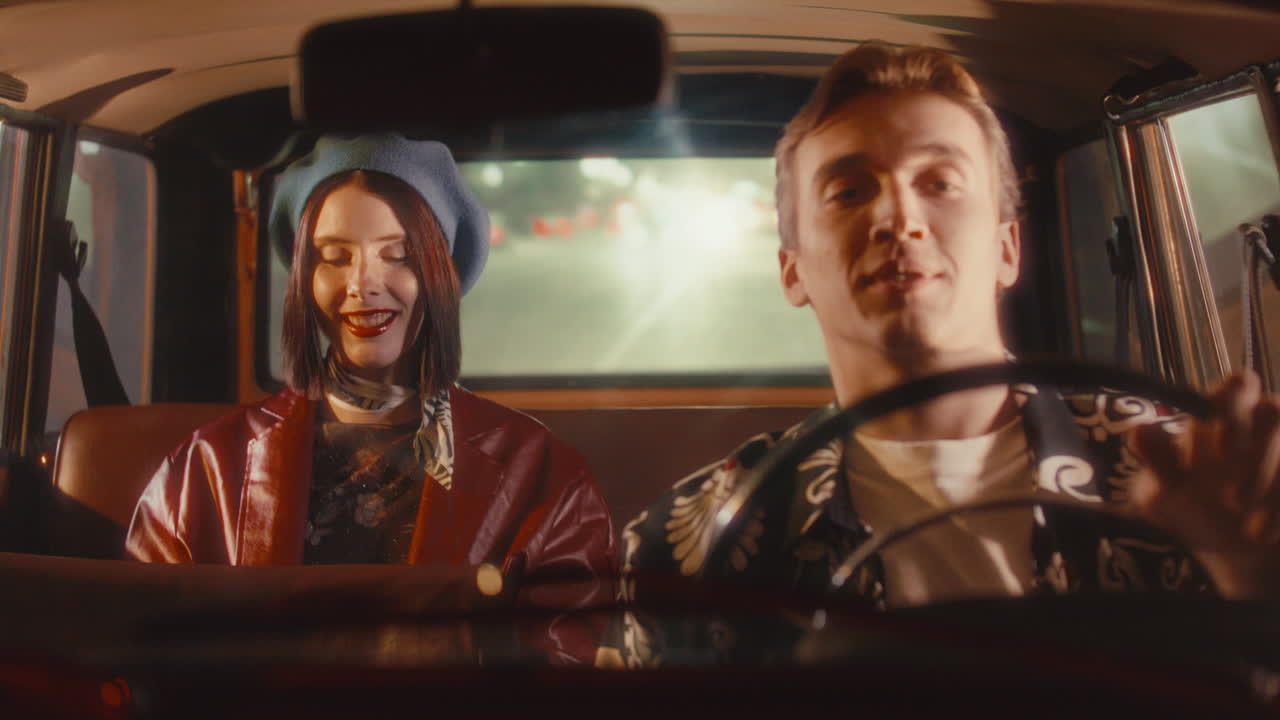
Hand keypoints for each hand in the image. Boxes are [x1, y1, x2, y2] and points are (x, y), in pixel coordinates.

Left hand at [1130, 370, 1279, 600]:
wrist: (1230, 551)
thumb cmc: (1191, 508)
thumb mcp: (1164, 491)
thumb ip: (1156, 459)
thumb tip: (1140, 429)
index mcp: (1224, 415)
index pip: (1239, 386)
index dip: (1234, 407)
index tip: (1221, 449)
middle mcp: (1264, 422)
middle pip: (1274, 411)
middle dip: (1257, 456)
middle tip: (1234, 499)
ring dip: (1273, 489)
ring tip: (1251, 530)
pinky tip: (1266, 533)